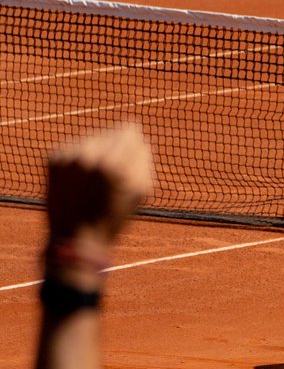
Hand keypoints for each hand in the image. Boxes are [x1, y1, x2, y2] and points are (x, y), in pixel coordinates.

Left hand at [46, 125, 153, 251]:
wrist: (75, 237)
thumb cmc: (112, 218)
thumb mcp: (140, 192)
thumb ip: (144, 161)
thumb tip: (140, 140)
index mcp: (114, 165)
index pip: (129, 130)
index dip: (134, 144)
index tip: (132, 158)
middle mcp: (89, 156)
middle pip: (111, 132)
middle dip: (116, 150)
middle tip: (111, 177)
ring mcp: (69, 156)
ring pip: (93, 138)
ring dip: (98, 153)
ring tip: (95, 180)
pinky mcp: (54, 158)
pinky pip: (75, 147)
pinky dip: (80, 159)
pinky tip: (80, 179)